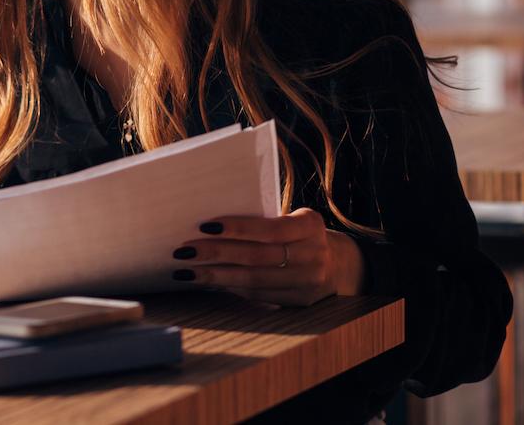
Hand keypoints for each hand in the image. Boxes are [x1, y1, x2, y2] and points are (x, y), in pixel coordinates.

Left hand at [170, 208, 365, 306]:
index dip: (236, 228)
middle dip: (216, 254)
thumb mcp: (292, 220)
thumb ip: (262, 220)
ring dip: (216, 276)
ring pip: (254, 280)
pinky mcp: (300, 303)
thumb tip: (209, 224)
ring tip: (186, 271)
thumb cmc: (299, 234)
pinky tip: (208, 283)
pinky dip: (230, 288)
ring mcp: (309, 282)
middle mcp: (314, 255)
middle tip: (184, 250)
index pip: (268, 228)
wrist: (339, 264)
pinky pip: (258, 295)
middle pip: (257, 256)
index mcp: (310, 226)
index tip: (204, 226)